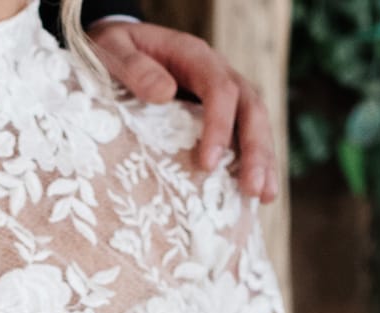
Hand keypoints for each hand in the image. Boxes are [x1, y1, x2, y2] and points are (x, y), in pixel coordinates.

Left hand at [85, 20, 279, 202]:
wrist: (120, 49)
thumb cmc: (116, 51)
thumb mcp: (115, 49)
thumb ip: (135, 67)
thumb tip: (164, 92)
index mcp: (195, 56)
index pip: (220, 89)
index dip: (219, 126)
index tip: (208, 164)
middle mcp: (218, 73)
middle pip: (250, 107)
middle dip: (254, 149)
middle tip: (252, 187)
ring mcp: (224, 94)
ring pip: (255, 123)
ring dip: (263, 160)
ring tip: (264, 196)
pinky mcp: (220, 114)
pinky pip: (244, 136)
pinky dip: (254, 163)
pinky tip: (259, 195)